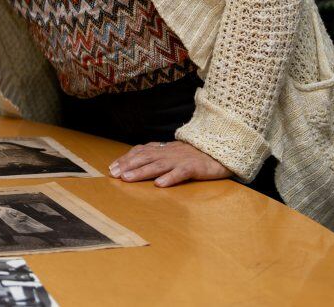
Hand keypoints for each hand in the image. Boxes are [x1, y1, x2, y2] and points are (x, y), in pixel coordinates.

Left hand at [108, 141, 231, 186]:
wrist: (221, 150)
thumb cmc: (195, 154)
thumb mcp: (174, 153)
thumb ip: (159, 156)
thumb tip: (139, 163)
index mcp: (164, 149)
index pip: (140, 152)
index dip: (126, 158)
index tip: (112, 167)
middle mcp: (169, 153)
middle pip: (145, 158)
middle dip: (127, 165)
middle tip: (114, 174)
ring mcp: (181, 160)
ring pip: (158, 165)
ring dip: (141, 172)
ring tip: (128, 178)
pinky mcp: (194, 168)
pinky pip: (180, 173)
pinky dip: (170, 178)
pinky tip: (160, 185)